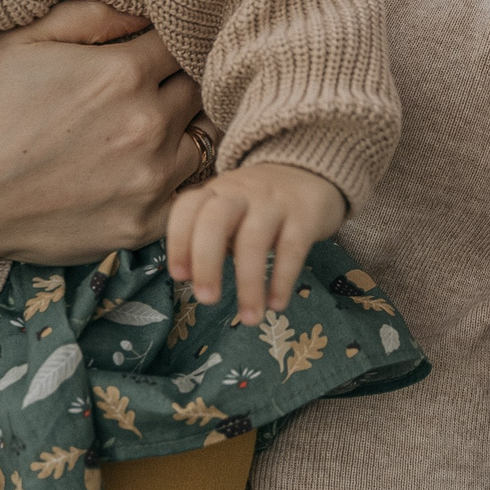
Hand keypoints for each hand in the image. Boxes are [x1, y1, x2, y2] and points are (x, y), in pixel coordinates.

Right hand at [0, 2, 205, 276]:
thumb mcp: (23, 40)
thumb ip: (92, 13)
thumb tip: (142, 8)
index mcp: (123, 72)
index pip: (180, 41)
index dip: (164, 41)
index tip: (148, 49)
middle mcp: (147, 125)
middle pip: (197, 88)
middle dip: (176, 82)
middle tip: (147, 87)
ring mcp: (149, 180)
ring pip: (199, 139)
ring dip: (180, 130)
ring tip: (141, 130)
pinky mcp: (143, 224)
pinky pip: (185, 192)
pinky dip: (172, 179)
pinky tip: (138, 170)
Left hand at [166, 163, 345, 326]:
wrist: (310, 171)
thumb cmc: (258, 203)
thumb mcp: (229, 209)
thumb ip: (209, 236)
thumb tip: (190, 276)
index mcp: (217, 191)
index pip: (188, 207)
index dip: (178, 240)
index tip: (179, 276)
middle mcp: (242, 193)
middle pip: (215, 219)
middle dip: (206, 261)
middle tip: (206, 299)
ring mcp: (274, 202)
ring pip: (254, 239)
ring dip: (249, 283)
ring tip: (250, 318)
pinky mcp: (305, 215)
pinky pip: (292, 248)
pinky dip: (283, 279)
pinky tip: (277, 304)